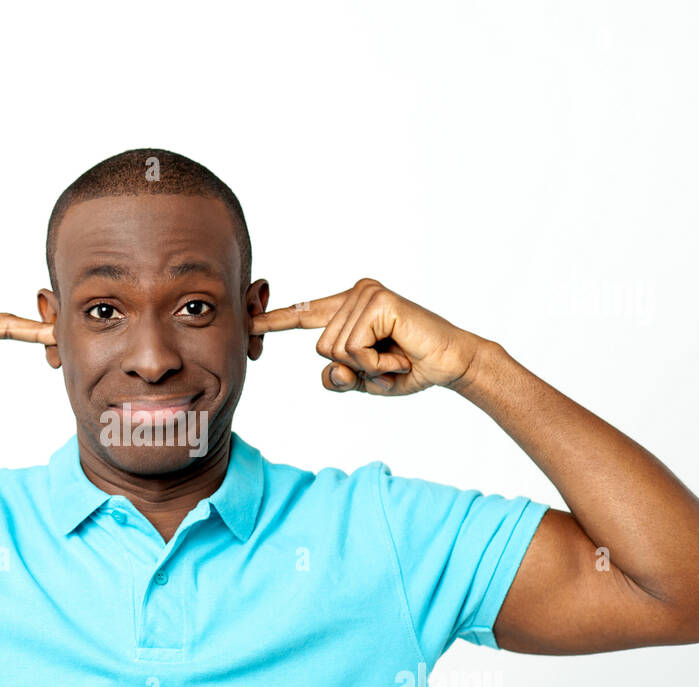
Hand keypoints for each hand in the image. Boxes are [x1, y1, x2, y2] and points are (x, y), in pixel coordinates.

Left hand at [250, 278, 486, 396]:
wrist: (450, 364)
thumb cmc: (408, 369)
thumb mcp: (363, 380)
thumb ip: (339, 377)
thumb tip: (330, 372)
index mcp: (347, 309)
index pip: (305, 314)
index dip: (275, 321)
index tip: (247, 322)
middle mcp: (355, 295)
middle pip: (320, 347)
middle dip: (353, 369)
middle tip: (386, 365)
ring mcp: (366, 294)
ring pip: (334, 350)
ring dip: (366, 368)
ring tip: (393, 360)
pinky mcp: (377, 301)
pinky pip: (353, 349)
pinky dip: (375, 365)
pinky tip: (398, 358)